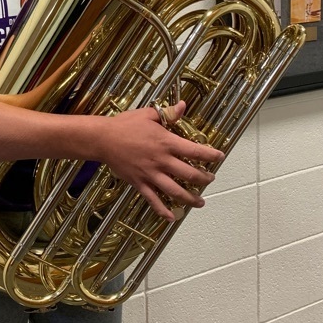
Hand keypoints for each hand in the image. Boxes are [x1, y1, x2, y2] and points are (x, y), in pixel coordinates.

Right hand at [95, 101, 222, 221]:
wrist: (103, 139)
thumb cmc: (125, 124)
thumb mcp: (148, 114)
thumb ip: (168, 113)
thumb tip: (183, 106)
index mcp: (166, 142)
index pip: (195, 151)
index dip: (210, 155)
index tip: (220, 156)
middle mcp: (161, 160)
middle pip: (189, 174)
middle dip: (203, 178)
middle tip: (210, 179)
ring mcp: (150, 174)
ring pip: (175, 191)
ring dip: (190, 198)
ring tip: (200, 202)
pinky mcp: (139, 183)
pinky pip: (153, 200)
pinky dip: (162, 210)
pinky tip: (171, 217)